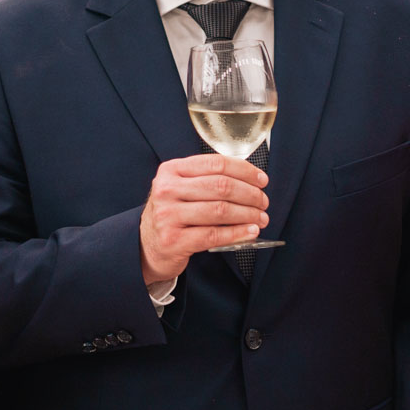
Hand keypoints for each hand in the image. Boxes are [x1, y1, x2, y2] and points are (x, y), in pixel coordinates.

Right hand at [138, 153, 269, 283]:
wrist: (146, 246)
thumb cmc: (172, 214)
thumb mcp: (181, 189)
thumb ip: (207, 180)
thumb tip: (251, 181)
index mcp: (171, 170)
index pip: (216, 164)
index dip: (245, 171)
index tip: (261, 180)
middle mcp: (167, 190)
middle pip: (221, 186)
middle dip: (250, 194)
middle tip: (263, 202)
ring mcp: (168, 216)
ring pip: (220, 210)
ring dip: (248, 214)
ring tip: (260, 218)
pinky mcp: (174, 240)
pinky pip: (214, 234)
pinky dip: (237, 233)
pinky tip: (250, 231)